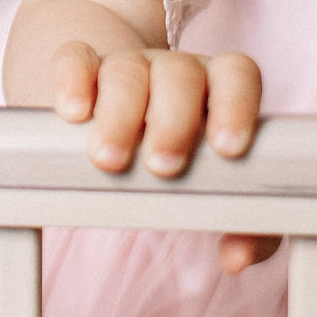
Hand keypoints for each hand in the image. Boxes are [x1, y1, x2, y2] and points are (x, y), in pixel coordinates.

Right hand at [48, 42, 271, 270]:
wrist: (115, 110)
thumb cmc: (178, 156)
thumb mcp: (215, 189)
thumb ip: (243, 226)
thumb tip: (237, 258)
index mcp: (215, 91)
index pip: (236, 74)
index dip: (236, 104)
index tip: (227, 149)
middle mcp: (172, 71)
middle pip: (181, 73)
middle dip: (173, 120)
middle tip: (162, 167)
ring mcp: (125, 65)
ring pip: (127, 69)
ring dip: (119, 113)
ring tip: (109, 161)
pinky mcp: (80, 66)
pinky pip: (76, 58)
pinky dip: (74, 80)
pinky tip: (73, 114)